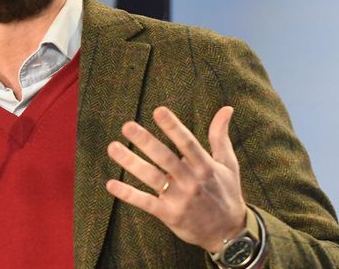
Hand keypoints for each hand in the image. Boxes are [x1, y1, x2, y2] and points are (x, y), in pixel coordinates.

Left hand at [105, 106, 246, 252]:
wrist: (229, 233)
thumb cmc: (226, 193)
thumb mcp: (228, 164)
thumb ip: (220, 136)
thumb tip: (226, 108)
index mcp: (205, 166)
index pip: (187, 143)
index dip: (173, 127)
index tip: (158, 111)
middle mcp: (191, 181)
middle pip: (166, 158)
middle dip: (146, 141)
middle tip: (127, 126)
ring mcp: (180, 198)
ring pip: (152, 178)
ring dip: (131, 162)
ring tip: (113, 147)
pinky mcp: (170, 214)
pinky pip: (146, 203)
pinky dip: (128, 194)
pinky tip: (111, 184)